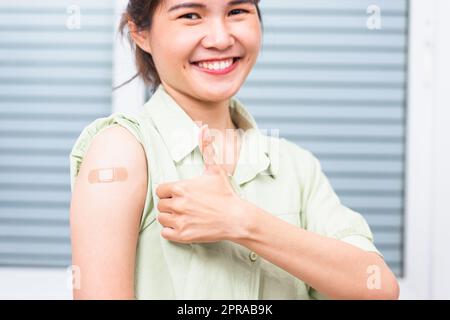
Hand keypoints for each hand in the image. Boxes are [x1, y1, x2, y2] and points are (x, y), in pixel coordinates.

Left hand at [155, 125, 248, 243]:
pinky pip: (165, 233)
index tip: (179, 194)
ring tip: (183, 215)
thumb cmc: (225, 193)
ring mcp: (180, 221)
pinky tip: (182, 225)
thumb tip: (203, 128)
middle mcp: (178, 204)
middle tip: (183, 205)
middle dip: (169, 204)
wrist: (236, 218)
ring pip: (162, 218)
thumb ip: (206, 149)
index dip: (168, 192)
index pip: (160, 190)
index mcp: (181, 188)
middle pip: (161, 204)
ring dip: (169, 217)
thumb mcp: (215, 170)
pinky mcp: (183, 235)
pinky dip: (171, 231)